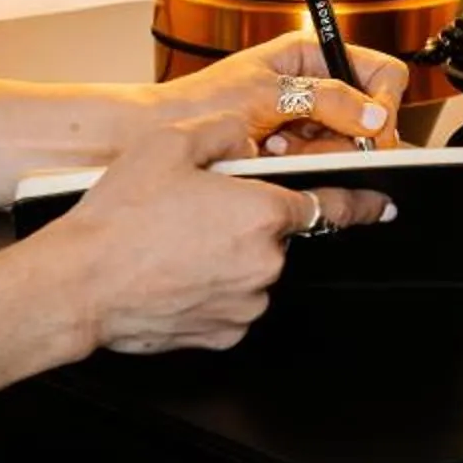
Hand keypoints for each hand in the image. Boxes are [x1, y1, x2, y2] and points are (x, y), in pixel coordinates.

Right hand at [54, 107, 393, 354]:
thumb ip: (223, 130)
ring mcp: (246, 302)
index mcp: (260, 213)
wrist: (81, 282)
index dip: (358, 202)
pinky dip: (211, 290)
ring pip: (252, 271)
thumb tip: (244, 131)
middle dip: (245, 223)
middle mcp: (263, 262)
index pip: (327, 206)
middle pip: (273, 235)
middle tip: (195, 216)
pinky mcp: (224, 332)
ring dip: (228, 257)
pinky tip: (175, 274)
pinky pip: (231, 303)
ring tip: (174, 246)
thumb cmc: (119, 219)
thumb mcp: (169, 145)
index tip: (381, 205)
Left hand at [152, 30, 407, 157]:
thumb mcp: (268, 92)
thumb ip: (326, 99)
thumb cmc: (202, 100)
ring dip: (320, 149)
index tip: (374, 125)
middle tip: (315, 139)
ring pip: (351, 144)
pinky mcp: (300, 149)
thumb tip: (373, 114)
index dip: (383, 101)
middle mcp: (316, 84)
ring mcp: (310, 119)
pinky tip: (276, 154)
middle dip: (346, 133)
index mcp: (312, 54)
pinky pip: (327, 162)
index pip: (380, 72)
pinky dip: (306, 163)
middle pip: (371, 115)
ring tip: (280, 143)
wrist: (167, 132)